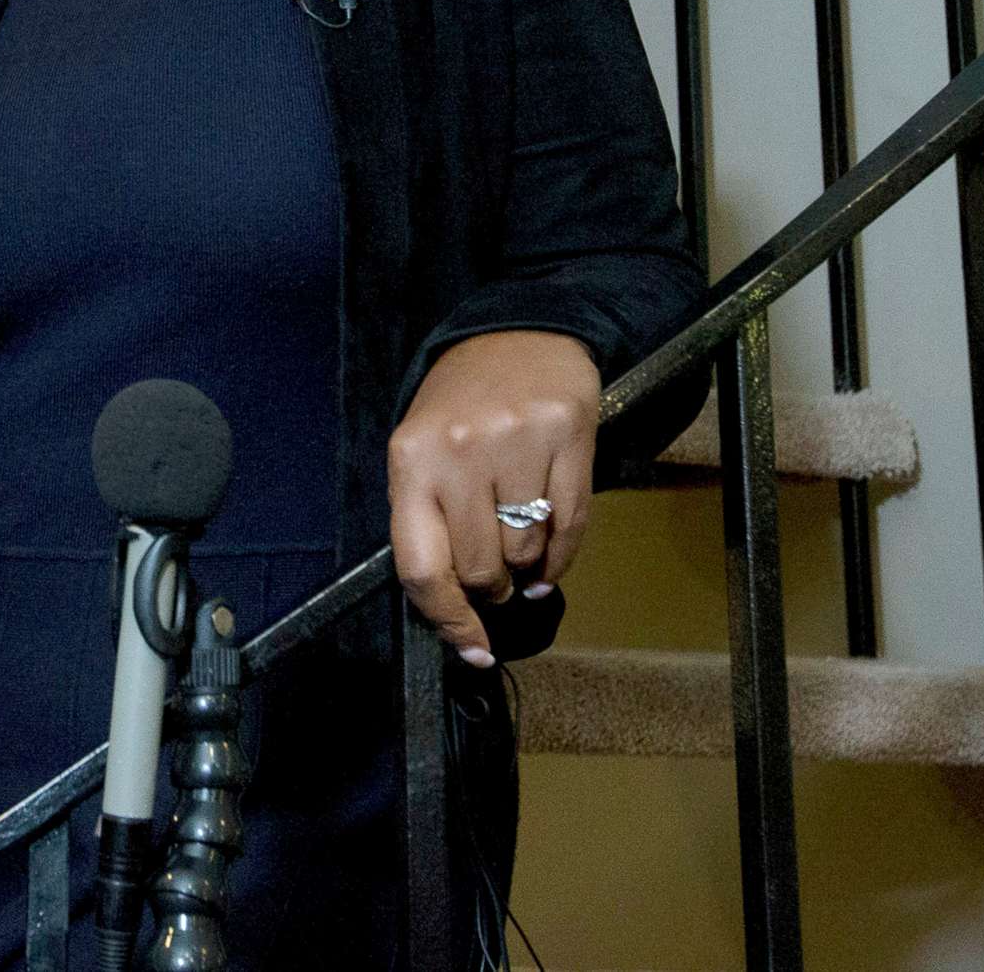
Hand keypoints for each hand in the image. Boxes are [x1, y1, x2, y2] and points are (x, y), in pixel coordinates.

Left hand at [388, 329, 597, 668]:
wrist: (518, 332)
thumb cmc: (462, 404)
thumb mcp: (421, 450)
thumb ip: (429, 522)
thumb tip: (453, 608)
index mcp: (411, 459)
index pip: (421, 565)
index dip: (447, 620)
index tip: (472, 650)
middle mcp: (460, 451)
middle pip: (481, 568)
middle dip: (490, 587)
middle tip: (496, 577)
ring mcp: (517, 441)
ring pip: (528, 552)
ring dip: (527, 564)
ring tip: (520, 538)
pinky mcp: (570, 433)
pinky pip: (572, 526)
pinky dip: (563, 552)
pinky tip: (550, 546)